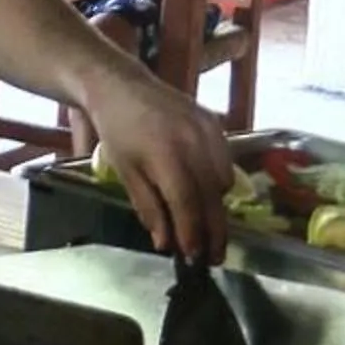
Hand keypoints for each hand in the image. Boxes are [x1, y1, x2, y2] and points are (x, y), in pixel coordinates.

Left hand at [79, 59, 231, 264]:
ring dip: (217, 209)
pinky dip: (219, 185)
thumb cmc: (118, 131)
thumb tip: (166, 244)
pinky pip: (226, 163)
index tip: (194, 257)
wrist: (123, 86)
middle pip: (212, 196)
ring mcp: (209, 130)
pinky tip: (206, 196)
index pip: (186, 201)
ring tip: (206, 230)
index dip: (192, 232)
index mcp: (166, 153)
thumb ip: (149, 207)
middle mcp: (194, 140)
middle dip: (214, 231)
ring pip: (224, 182)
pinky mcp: (216, 124)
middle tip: (213, 258)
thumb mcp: (126, 172)